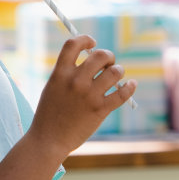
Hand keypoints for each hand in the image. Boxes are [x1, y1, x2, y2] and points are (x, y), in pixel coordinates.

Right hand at [29, 35, 136, 151]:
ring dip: (118, 71)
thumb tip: (91, 60)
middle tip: (107, 64)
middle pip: (100, 55)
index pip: (73, 44)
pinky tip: (130, 85)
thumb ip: (67, 73)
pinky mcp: (100, 110)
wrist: (48, 140)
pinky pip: (123, 92)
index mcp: (60, 74)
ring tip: (115, 76)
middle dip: (108, 56)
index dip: (85, 39)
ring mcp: (88, 96)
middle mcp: (75, 81)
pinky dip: (130, 86)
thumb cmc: (50, 114)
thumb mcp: (52, 88)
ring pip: (115, 71)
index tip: (92, 42)